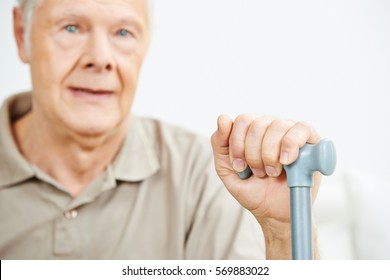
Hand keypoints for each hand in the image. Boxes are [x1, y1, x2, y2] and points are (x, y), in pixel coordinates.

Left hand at [211, 114, 320, 230]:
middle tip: (258, 173)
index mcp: (252, 130)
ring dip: (270, 154)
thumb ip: (220, 143)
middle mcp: (272, 126)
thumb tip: (223, 117)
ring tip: (272, 172)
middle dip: (253, 154)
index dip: (238, 144)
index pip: (243, 120)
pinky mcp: (312, 141)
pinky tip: (286, 162)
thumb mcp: (227, 169)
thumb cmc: (252, 189)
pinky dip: (291, 145)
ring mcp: (291, 131)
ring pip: (277, 126)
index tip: (240, 167)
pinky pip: (302, 129)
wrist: (274, 212)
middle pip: (258, 124)